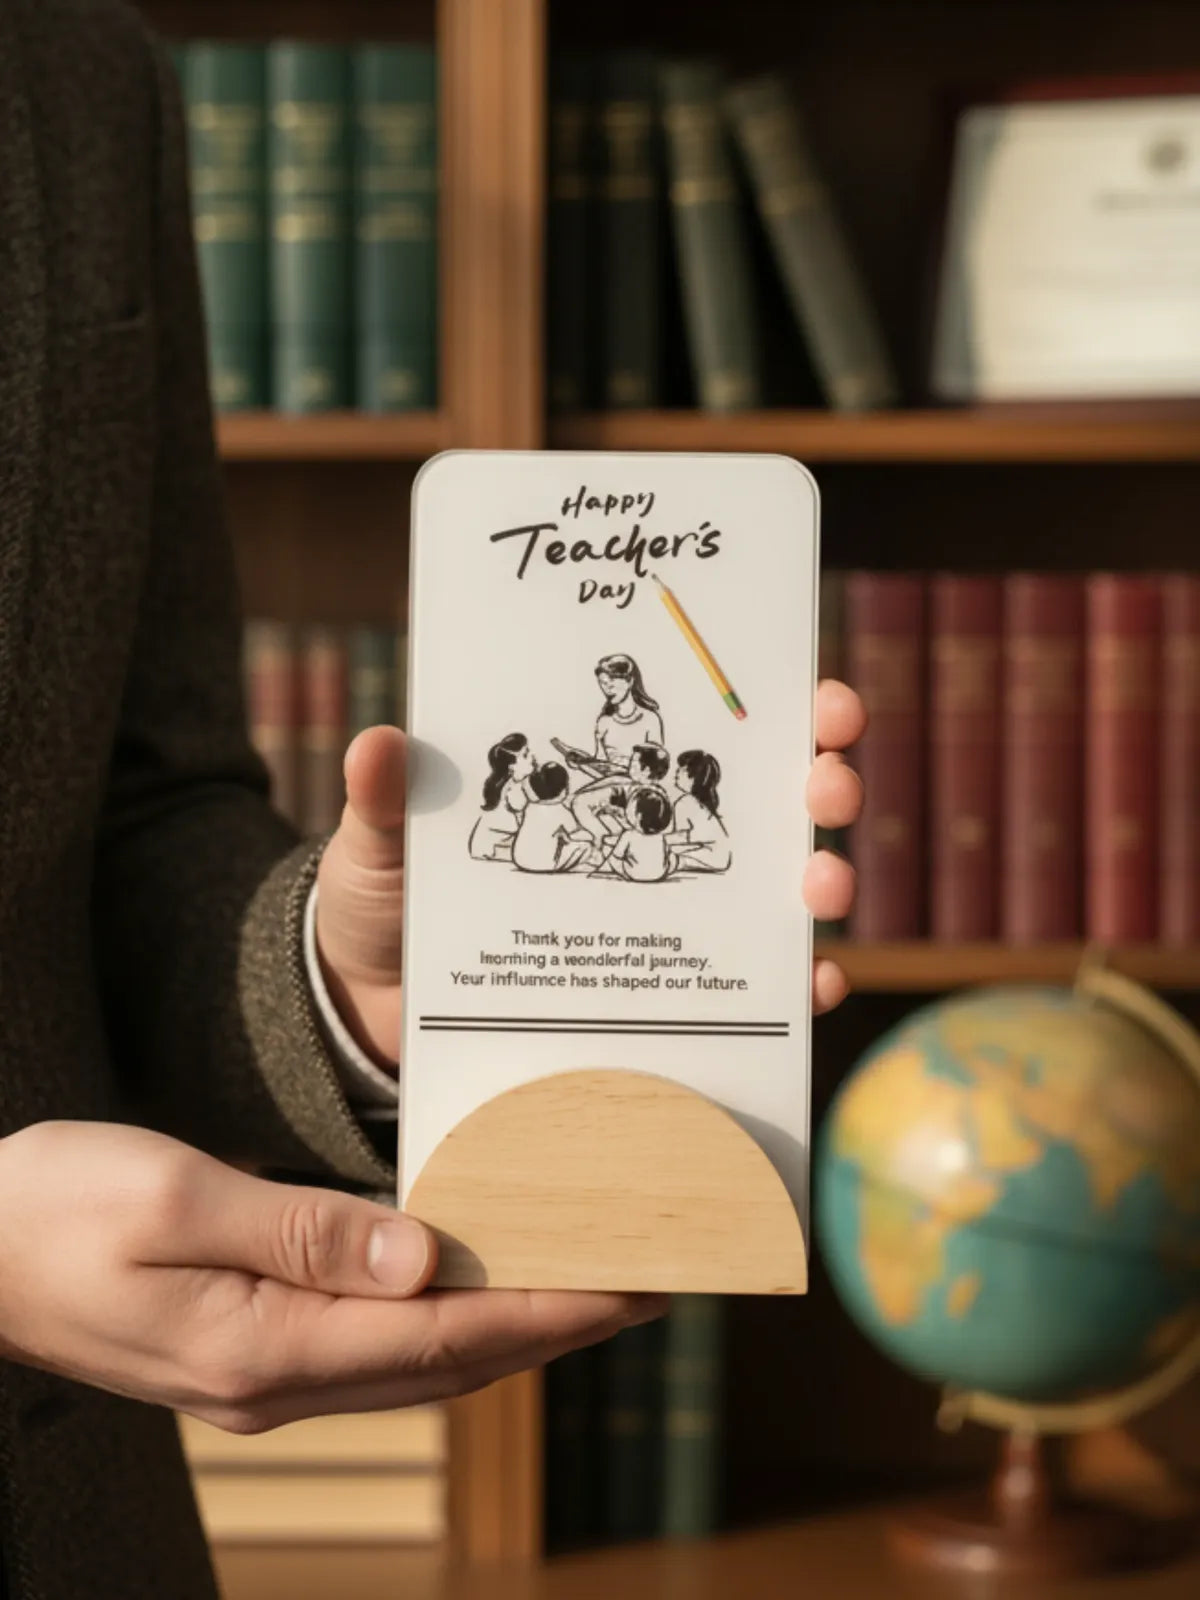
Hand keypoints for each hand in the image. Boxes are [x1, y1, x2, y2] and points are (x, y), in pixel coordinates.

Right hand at [0, 1121, 660, 1431]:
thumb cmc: (53, 1209)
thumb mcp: (173, 1199)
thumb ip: (303, 1231)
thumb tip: (424, 1256)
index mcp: (265, 1348)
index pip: (446, 1334)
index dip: (549, 1313)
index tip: (635, 1289)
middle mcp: (277, 1381)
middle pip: (451, 1358)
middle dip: (556, 1327)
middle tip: (648, 1286)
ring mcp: (262, 1375)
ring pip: (421, 1359)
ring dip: (511, 1326)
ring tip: (588, 1287)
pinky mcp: (250, 1350)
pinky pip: (379, 1344)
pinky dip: (448, 1319)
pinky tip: (475, 1284)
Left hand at [316, 680, 866, 1063]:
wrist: (378, 1010)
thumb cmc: (390, 905)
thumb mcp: (381, 845)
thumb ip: (386, 800)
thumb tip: (382, 745)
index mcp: (604, 784)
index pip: (708, 728)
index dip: (781, 702)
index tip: (815, 694)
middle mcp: (655, 842)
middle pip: (773, 800)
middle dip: (824, 780)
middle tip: (823, 784)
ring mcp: (673, 923)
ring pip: (782, 893)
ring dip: (826, 880)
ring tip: (818, 884)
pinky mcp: (670, 999)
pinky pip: (754, 997)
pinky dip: (799, 990)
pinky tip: (812, 987)